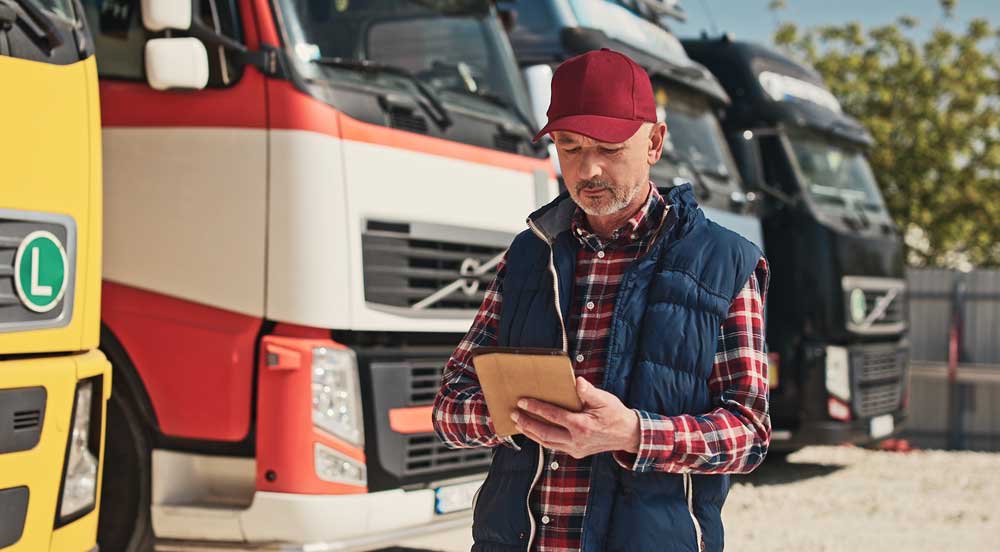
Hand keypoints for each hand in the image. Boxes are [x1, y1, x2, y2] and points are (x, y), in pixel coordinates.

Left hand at [511, 377, 639, 458]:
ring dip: (531, 433)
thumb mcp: (605, 400)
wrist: (628, 435)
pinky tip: (533, 432)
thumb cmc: (616, 414)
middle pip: (544, 433)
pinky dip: (541, 439)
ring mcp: (575, 449)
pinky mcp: (576, 452)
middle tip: (513, 414)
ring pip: (546, 443)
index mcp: (582, 426)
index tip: (522, 402)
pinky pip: (554, 446)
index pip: (553, 416)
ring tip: (518, 423)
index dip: (536, 408)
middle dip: (526, 423)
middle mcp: (576, 440)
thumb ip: (589, 392)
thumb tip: (577, 382)